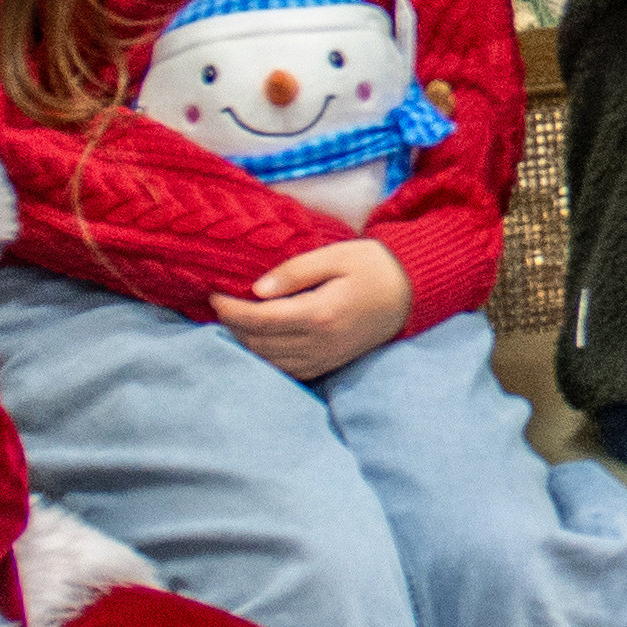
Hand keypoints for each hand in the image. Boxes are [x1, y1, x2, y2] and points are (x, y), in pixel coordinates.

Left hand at [216, 237, 414, 379]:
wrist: (413, 292)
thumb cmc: (375, 266)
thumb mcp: (336, 256)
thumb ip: (295, 271)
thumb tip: (257, 289)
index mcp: (320, 314)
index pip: (261, 319)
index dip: (231, 310)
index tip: (213, 295)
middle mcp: (320, 343)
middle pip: (260, 343)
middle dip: (233, 326)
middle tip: (220, 305)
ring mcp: (326, 357)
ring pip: (270, 361)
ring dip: (247, 343)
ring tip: (234, 321)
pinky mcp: (331, 363)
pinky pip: (289, 370)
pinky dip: (267, 359)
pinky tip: (259, 342)